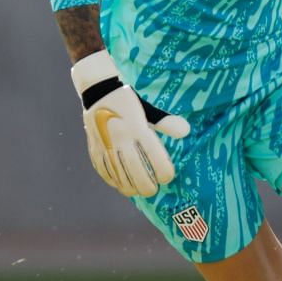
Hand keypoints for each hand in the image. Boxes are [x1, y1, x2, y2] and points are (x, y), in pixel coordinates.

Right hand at [70, 51, 190, 196]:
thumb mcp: (147, 109)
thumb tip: (186, 131)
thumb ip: (165, 123)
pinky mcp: (95, 147)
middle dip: (147, 186)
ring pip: (118, 175)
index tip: (167, 176)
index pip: (155, 158)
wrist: (97, 89)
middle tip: (153, 189)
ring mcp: (106, 145)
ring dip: (130, 187)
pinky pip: (103, 170)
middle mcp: (122, 138)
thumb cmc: (127, 101)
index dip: (164, 172)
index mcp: (138, 128)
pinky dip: (112, 180)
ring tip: (138, 191)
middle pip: (136, 171)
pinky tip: (120, 185)